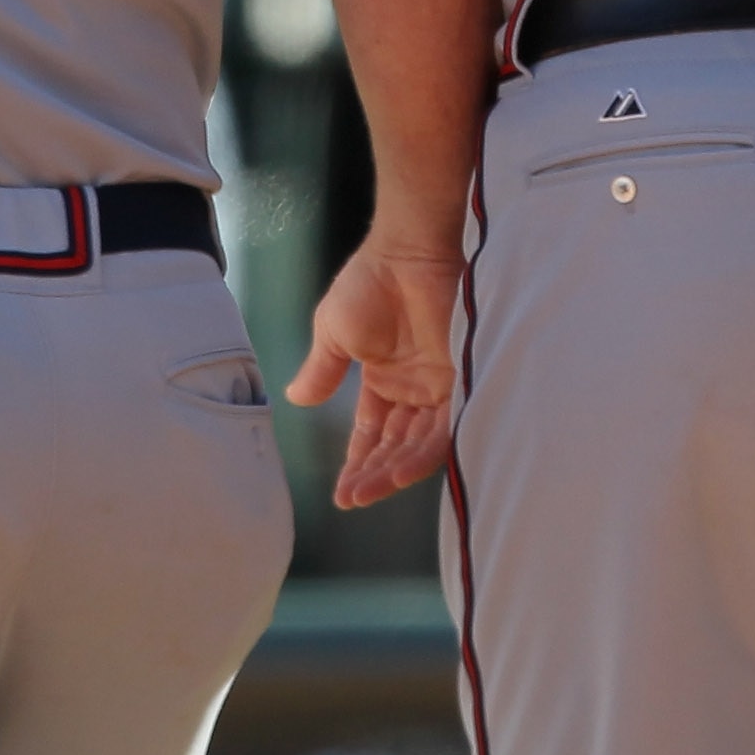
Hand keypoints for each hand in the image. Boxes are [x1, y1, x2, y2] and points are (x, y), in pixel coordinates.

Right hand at [286, 240, 464, 508]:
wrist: (406, 257)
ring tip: (367, 493)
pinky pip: (443, 430)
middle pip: (396, 445)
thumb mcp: (333, 332)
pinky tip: (398, 474)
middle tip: (351, 498)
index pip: (374, 432)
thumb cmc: (368, 286)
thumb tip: (295, 399)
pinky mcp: (458, 384)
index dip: (358, 462)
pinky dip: (421, 455)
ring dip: (393, 472)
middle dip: (373, 474)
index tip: (342, 491)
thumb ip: (322, 370)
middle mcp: (414, 389)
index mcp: (385, 379)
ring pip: (418, 445)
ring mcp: (437, 388)